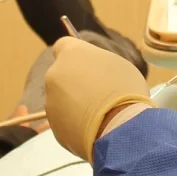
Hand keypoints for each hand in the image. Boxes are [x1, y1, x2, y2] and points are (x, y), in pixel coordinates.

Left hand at [45, 36, 150, 159]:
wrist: (120, 127)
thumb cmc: (125, 90)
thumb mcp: (117, 65)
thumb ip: (97, 64)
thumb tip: (92, 71)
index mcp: (71, 54)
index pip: (62, 46)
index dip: (74, 56)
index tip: (86, 66)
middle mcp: (54, 74)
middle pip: (61, 75)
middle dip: (74, 82)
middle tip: (97, 93)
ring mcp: (51, 101)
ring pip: (61, 100)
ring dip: (74, 104)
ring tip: (99, 116)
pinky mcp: (54, 126)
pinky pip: (65, 122)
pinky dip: (75, 124)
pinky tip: (94, 129)